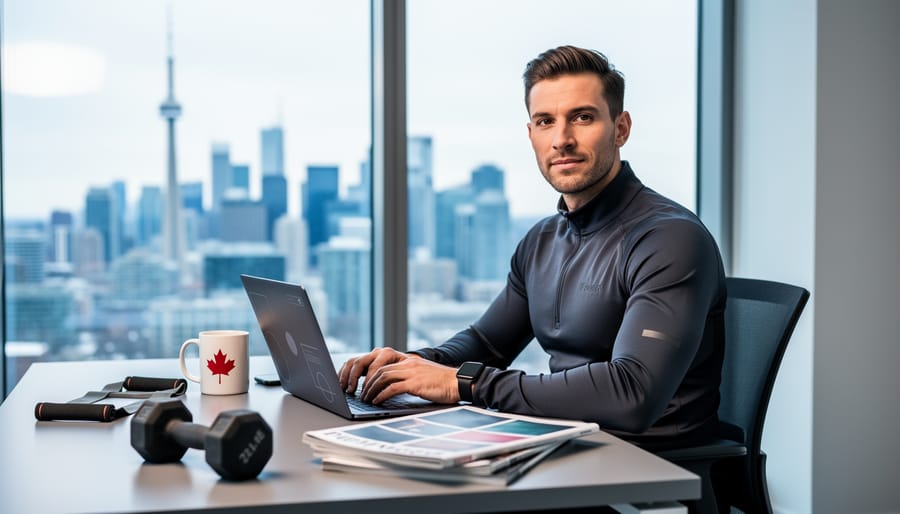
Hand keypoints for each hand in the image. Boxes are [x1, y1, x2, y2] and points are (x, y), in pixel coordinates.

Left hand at [338, 348, 458, 404]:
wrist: (459, 382)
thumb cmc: (444, 383)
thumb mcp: (424, 376)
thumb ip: (410, 378)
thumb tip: (395, 388)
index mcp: (410, 361)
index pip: (384, 364)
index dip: (371, 375)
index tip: (365, 385)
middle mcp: (408, 363)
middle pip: (380, 370)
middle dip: (367, 382)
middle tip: (361, 394)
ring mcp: (411, 372)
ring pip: (383, 377)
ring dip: (371, 389)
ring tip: (366, 399)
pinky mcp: (415, 383)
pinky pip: (392, 388)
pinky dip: (381, 395)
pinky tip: (377, 401)